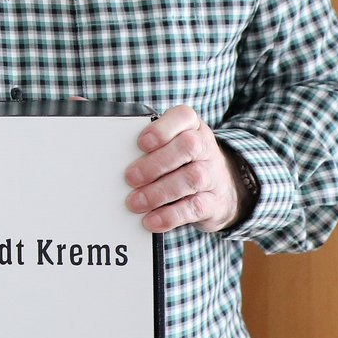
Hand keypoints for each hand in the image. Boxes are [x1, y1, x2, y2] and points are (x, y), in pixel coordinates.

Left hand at [125, 105, 245, 232]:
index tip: (141, 143)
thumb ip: (149, 147)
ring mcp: (212, 175)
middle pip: (187, 147)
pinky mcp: (214, 203)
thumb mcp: (171, 146)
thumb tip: (116, 159)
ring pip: (191, 178)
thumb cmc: (183, 163)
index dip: (162, 129)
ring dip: (158, 192)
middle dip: (155, 163)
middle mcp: (205, 148)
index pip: (184, 117)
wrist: (221, 190)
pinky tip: (151, 220)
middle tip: (130, 178)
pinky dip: (169, 216)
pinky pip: (194, 208)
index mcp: (192, 127)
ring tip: (135, 202)